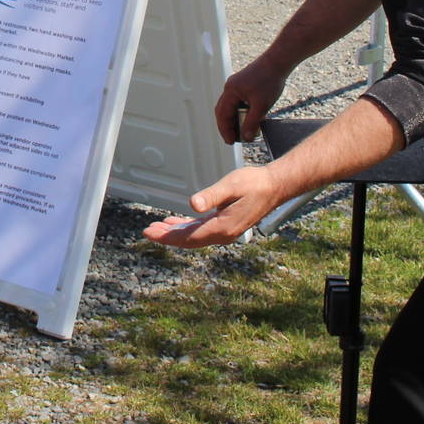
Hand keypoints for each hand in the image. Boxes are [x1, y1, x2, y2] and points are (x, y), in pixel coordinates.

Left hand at [142, 165, 283, 247]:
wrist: (275, 186)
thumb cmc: (255, 184)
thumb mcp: (230, 186)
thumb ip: (211, 196)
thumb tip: (193, 205)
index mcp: (222, 228)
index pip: (188, 237)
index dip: (167, 237)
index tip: (150, 233)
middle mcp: (223, 234)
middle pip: (189, 240)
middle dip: (167, 236)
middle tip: (148, 231)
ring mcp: (225, 231)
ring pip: (194, 236)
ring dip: (175, 232)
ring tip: (158, 227)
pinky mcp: (226, 225)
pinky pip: (202, 230)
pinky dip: (187, 227)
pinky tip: (177, 222)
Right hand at [214, 57, 286, 144]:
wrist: (278, 61)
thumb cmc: (269, 80)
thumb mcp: (261, 106)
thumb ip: (252, 123)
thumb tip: (246, 137)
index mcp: (230, 92)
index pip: (222, 115)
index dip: (225, 130)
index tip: (230, 142)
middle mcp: (230, 87)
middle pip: (223, 111)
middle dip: (227, 126)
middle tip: (233, 139)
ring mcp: (236, 84)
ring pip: (231, 106)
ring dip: (234, 119)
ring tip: (241, 131)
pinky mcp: (245, 83)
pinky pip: (238, 101)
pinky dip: (241, 112)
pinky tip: (249, 117)